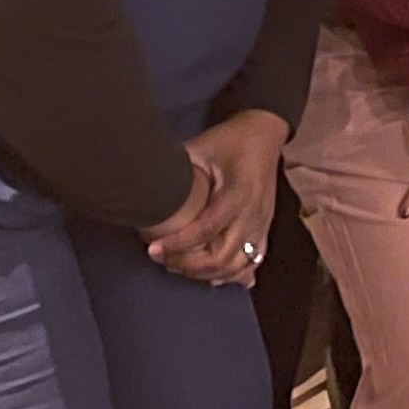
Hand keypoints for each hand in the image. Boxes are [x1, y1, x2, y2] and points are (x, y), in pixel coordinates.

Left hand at [147, 109, 285, 284]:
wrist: (265, 132)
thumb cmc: (231, 139)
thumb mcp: (199, 147)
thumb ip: (175, 168)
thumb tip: (143, 186)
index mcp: (239, 193)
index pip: (207, 229)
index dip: (178, 244)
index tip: (153, 248)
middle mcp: (254, 213)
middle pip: (224, 256)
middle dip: (189, 264)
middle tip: (162, 257)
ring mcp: (263, 223)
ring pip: (239, 266)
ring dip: (208, 272)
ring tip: (181, 265)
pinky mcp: (265, 227)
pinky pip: (254, 261)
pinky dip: (233, 274)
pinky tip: (214, 276)